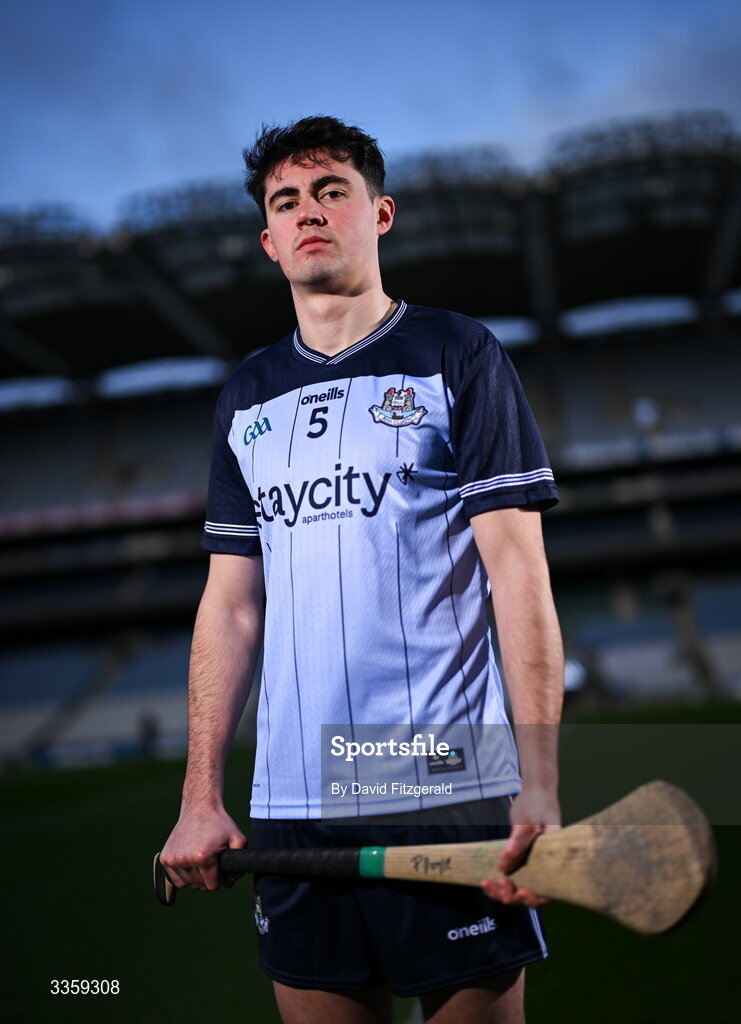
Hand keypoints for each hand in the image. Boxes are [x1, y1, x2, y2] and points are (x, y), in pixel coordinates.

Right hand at [159, 805, 246, 893]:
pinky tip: (190, 863)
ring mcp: (172, 860)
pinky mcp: (165, 858)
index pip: (212, 885)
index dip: (220, 879)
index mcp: (202, 857)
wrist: (199, 807)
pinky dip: (183, 875)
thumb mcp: (237, 838)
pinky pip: (175, 879)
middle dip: (208, 878)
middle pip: (200, 886)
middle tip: (212, 863)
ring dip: (196, 878)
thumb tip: (232, 880)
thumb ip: (241, 860)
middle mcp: (185, 860)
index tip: (220, 868)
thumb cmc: (218, 823)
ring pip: (187, 884)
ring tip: (201, 862)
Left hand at [480, 786, 559, 908]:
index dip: (536, 898)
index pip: (548, 891)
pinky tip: (486, 880)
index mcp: (554, 861)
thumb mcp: (527, 821)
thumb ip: (518, 844)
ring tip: (486, 884)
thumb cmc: (537, 805)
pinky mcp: (520, 858)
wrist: (535, 792)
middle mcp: (544, 866)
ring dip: (502, 891)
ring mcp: (532, 864)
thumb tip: (503, 867)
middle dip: (513, 895)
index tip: (522, 891)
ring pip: (518, 887)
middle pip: (530, 893)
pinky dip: (499, 881)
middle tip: (500, 884)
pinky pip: (511, 876)